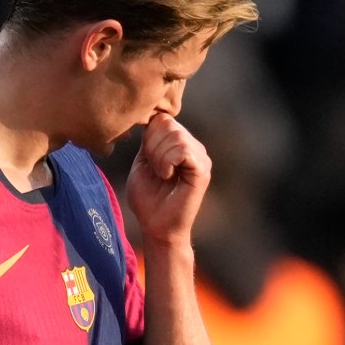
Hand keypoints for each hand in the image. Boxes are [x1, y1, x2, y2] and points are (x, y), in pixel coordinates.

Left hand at [126, 112, 211, 248]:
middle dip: (152, 147)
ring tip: (162, 175)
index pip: (161, 119)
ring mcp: (201, 157)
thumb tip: (153, 117)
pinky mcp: (203, 170)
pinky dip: (167, 162)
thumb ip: (149, 139)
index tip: (148, 161)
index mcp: (179, 143)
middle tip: (155, 170)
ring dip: (159, 157)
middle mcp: (193, 146)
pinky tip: (168, 176)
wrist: (156, 226)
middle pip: (167, 124)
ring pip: (175, 135)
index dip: (148, 137)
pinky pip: (183, 150)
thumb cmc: (148, 198)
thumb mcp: (142, 162)